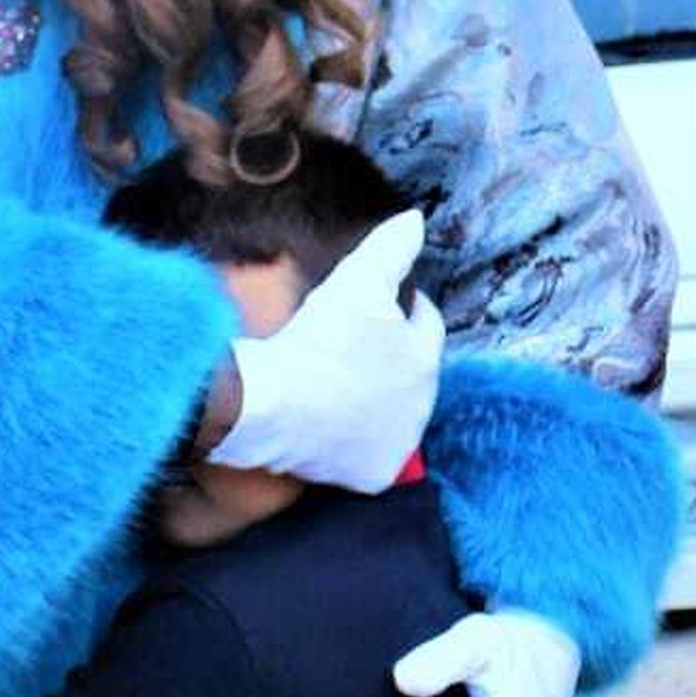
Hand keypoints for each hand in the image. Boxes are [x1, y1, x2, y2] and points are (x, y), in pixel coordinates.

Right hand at [206, 211, 443, 492]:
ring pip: (392, 415)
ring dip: (375, 400)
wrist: (270, 405)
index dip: (403, 308)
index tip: (377, 305)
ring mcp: (399, 443)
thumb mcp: (356, 281)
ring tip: (339, 385)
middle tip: (350, 348)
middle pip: (411, 372)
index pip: (425, 324)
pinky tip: (334, 428)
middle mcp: (423, 405)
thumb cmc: (316, 341)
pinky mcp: (373, 475)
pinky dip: (356, 443)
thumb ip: (392, 247)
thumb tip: (416, 220)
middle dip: (390, 358)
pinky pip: (370, 455)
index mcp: (425, 357)